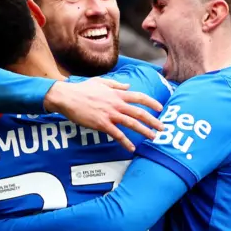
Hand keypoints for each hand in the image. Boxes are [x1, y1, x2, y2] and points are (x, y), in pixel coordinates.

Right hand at [44, 77, 164, 151]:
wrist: (67, 97)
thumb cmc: (82, 89)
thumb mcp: (101, 82)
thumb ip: (116, 85)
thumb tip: (128, 86)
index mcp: (117, 94)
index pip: (139, 97)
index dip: (151, 102)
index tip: (160, 108)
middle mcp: (116, 104)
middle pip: (139, 112)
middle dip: (153, 121)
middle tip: (163, 128)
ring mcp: (110, 114)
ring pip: (132, 123)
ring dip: (144, 131)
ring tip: (153, 137)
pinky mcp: (102, 124)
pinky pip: (117, 134)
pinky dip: (125, 142)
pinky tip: (131, 148)